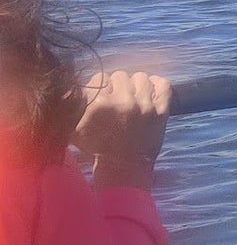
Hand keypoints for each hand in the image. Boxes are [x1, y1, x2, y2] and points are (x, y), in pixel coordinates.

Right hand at [73, 71, 171, 189]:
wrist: (122, 169)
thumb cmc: (96, 148)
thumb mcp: (74, 128)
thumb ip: (70, 105)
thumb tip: (66, 86)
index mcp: (101, 103)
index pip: (100, 77)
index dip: (99, 88)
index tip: (101, 98)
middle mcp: (125, 101)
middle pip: (120, 76)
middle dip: (116, 87)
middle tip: (116, 100)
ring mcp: (146, 106)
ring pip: (141, 77)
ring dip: (135, 86)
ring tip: (132, 98)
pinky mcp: (162, 111)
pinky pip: (163, 84)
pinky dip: (156, 85)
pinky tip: (148, 94)